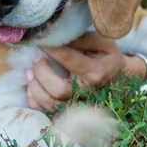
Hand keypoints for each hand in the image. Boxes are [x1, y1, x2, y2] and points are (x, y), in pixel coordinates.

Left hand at [26, 32, 146, 111]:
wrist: (116, 77)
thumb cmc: (107, 57)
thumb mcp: (103, 42)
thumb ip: (83, 38)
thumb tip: (59, 35)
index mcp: (95, 72)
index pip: (68, 59)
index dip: (51, 47)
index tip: (41, 38)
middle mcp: (85, 92)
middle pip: (58, 88)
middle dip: (42, 72)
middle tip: (37, 58)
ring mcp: (76, 104)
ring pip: (50, 103)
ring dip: (35, 86)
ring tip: (30, 71)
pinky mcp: (67, 110)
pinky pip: (45, 111)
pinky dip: (34, 101)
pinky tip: (32, 87)